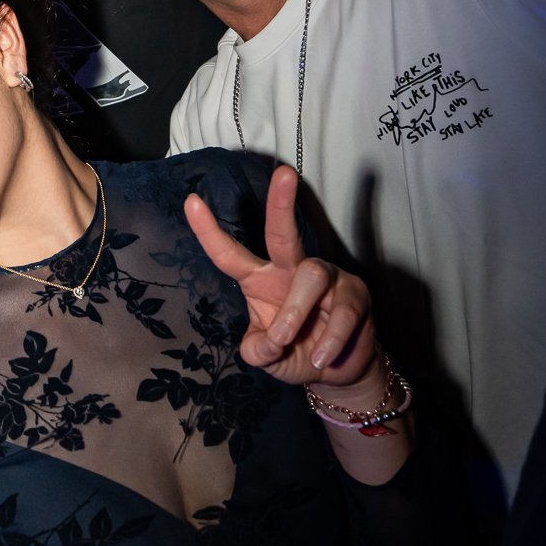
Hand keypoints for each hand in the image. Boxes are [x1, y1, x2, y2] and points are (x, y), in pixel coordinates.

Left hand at [185, 165, 379, 390]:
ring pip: (312, 275)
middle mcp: (291, 269)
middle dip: (282, 203)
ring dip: (296, 312)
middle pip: (283, 234)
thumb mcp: (267, 358)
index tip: (191, 200)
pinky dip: (329, 341)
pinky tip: (321, 359)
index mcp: (259, 280)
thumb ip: (258, 351)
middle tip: (284, 174)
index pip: (229, 254)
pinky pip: (342, 311)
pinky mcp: (355, 293)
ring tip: (287, 342)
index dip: (209, 230)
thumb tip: (268, 342)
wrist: (335, 371)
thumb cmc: (294, 352)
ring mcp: (327, 278)